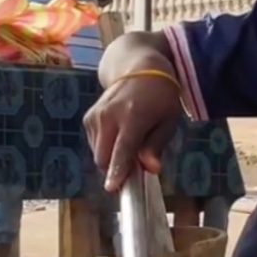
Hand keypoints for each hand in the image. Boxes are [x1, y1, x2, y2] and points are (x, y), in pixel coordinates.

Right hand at [84, 72, 183, 190]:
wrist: (138, 69)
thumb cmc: (160, 97)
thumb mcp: (168, 120)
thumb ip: (156, 145)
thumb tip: (150, 168)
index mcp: (132, 116)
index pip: (122, 149)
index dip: (117, 171)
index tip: (112, 188)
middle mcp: (108, 116)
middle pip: (104, 158)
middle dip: (116, 168)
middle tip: (136, 164)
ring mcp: (95, 116)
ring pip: (98, 154)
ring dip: (112, 157)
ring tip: (130, 141)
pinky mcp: (88, 118)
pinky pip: (94, 146)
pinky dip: (106, 147)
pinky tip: (119, 134)